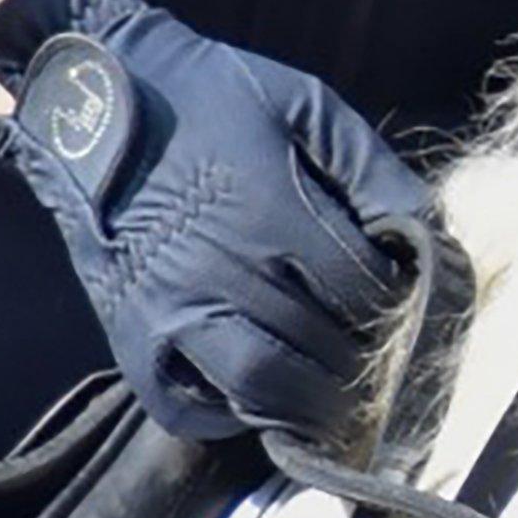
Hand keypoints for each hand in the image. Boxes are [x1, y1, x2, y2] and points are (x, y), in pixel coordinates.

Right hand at [0, 0, 440, 452]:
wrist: (91, 107)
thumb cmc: (210, 100)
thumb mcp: (304, 105)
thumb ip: (372, 169)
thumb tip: (426, 234)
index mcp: (268, 210)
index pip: (363, 291)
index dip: (399, 304)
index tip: (405, 301)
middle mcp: (219, 270)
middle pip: (323, 349)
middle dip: (367, 360)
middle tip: (384, 359)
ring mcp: (169, 313)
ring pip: (262, 389)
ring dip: (312, 404)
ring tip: (339, 398)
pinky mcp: (133, 343)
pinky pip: (193, 411)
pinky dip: (236, 416)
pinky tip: (266, 395)